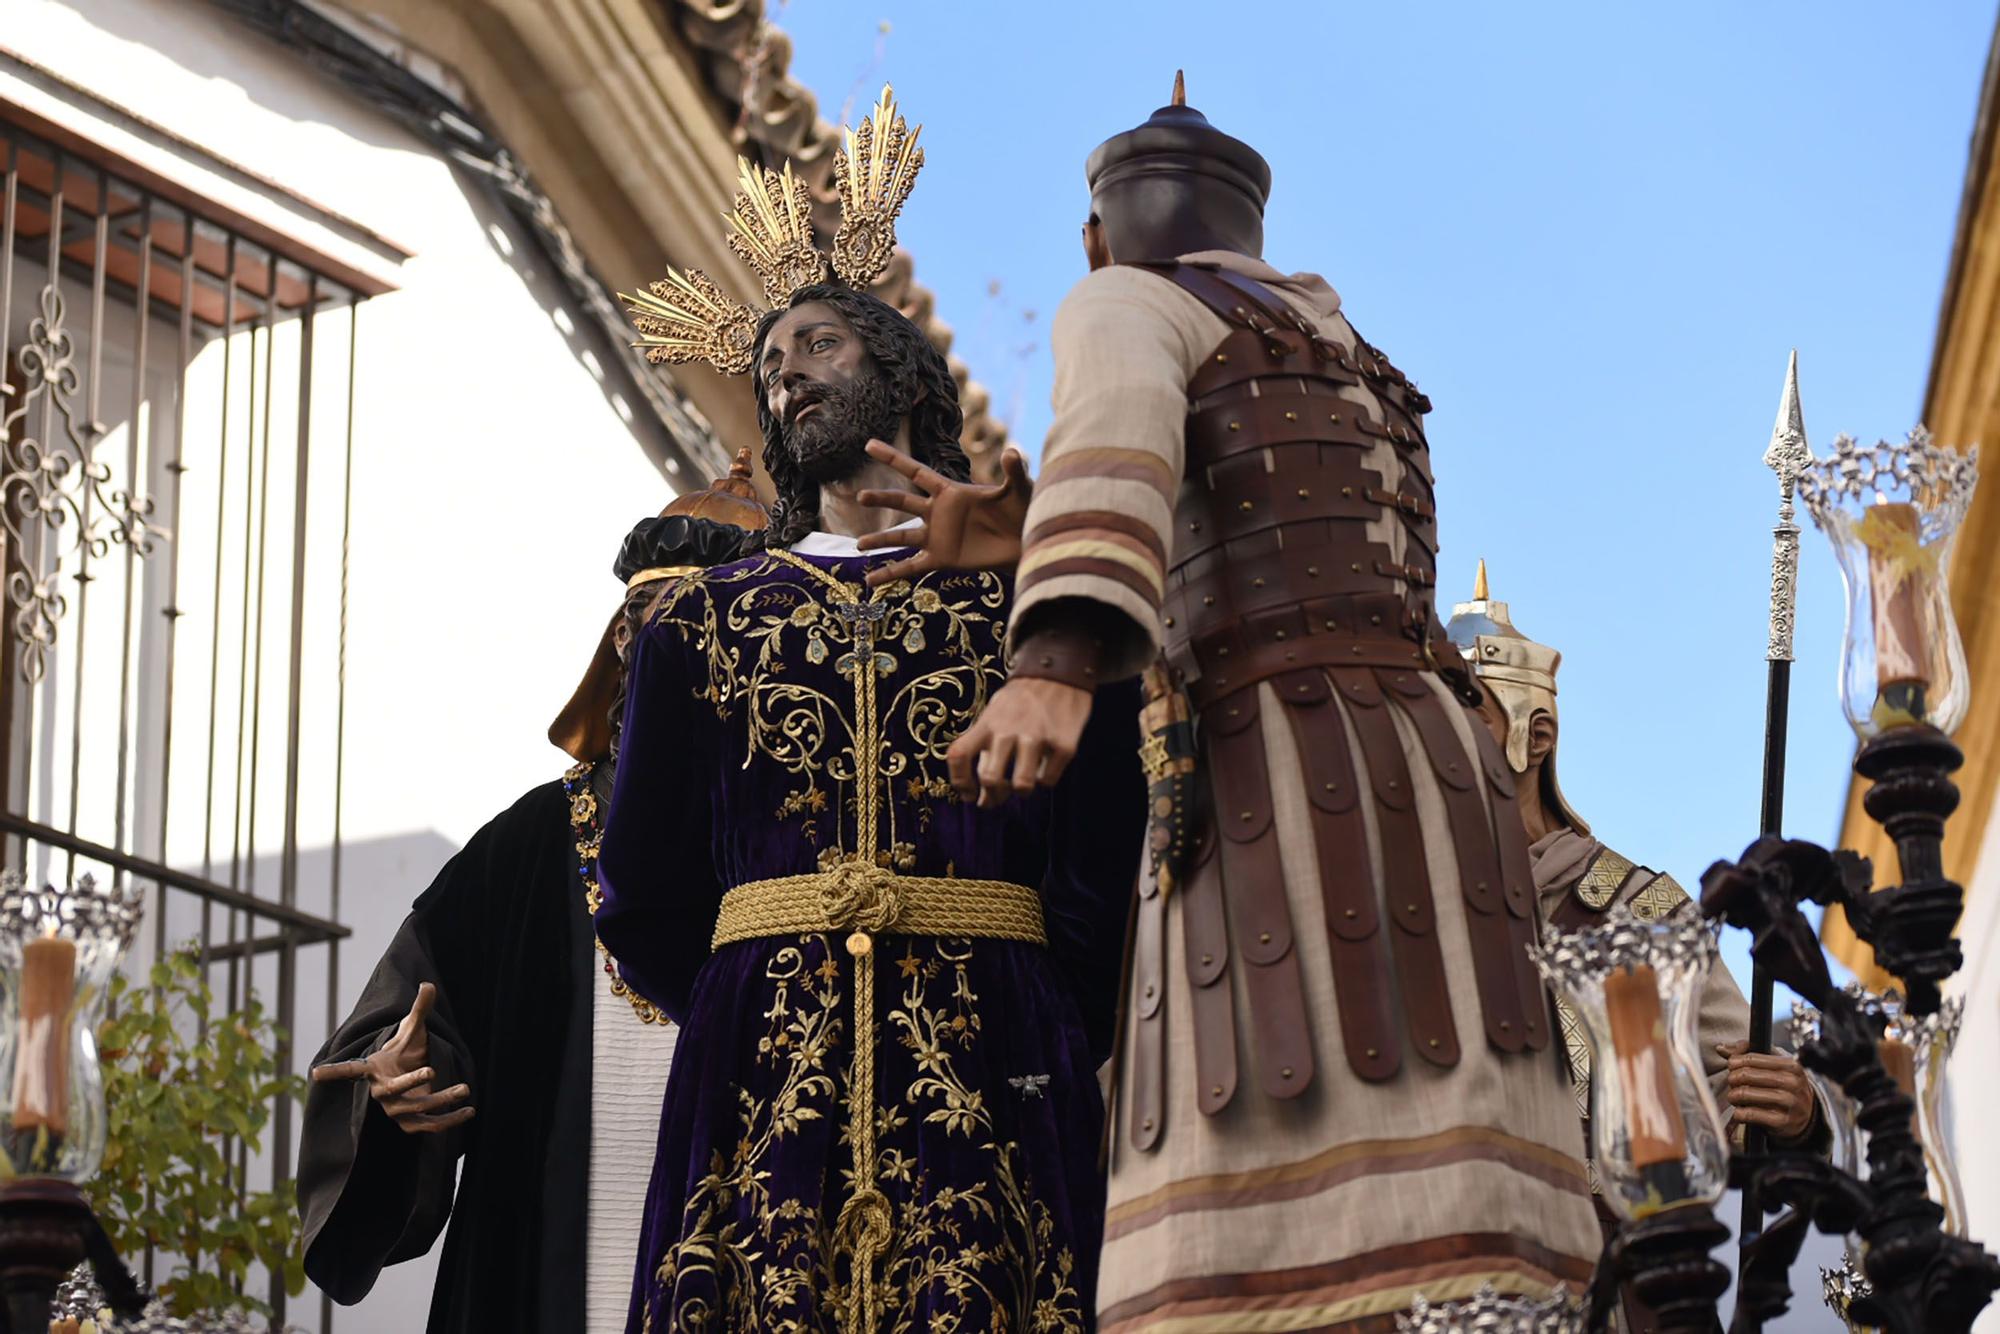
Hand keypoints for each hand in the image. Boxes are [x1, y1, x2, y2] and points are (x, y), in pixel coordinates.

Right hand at [311, 982, 473, 1134]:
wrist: (407, 1082)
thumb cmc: (404, 1054)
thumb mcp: (410, 1031)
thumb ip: (419, 1010)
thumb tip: (428, 984)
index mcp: (373, 1069)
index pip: (351, 1069)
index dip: (334, 1071)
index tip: (315, 1073)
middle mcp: (381, 1091)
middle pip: (392, 1091)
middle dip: (410, 1081)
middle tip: (431, 1071)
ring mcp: (395, 1110)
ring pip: (415, 1109)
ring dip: (440, 1101)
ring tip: (465, 1088)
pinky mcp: (411, 1123)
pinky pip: (429, 1126)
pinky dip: (449, 1120)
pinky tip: (469, 1112)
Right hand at [854, 441, 1032, 588]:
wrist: (1025, 544)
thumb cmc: (1022, 512)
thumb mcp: (1018, 490)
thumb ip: (1013, 472)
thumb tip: (1012, 452)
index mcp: (950, 492)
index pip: (915, 471)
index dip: (893, 458)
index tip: (870, 445)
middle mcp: (938, 513)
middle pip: (902, 502)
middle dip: (881, 499)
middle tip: (860, 496)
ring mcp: (937, 537)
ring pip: (901, 538)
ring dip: (880, 541)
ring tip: (859, 543)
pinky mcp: (941, 559)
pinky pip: (910, 567)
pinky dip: (890, 574)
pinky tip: (871, 581)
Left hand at [946, 678, 1092, 806]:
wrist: (1060, 672)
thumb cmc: (1022, 700)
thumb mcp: (995, 714)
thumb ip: (985, 748)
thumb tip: (980, 793)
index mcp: (987, 723)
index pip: (959, 755)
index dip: (960, 782)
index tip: (969, 795)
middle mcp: (1009, 730)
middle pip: (990, 778)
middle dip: (993, 796)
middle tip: (998, 797)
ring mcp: (1037, 738)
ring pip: (1021, 786)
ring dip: (1020, 792)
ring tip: (1023, 784)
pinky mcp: (1064, 746)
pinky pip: (1048, 781)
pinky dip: (1044, 780)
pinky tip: (1044, 768)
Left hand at [1717, 1040, 1815, 1143]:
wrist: (1806, 1115)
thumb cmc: (1784, 1086)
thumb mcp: (1775, 1066)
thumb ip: (1748, 1054)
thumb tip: (1721, 1048)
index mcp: (1791, 1066)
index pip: (1751, 1059)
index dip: (1735, 1063)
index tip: (1731, 1067)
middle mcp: (1792, 1083)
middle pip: (1746, 1075)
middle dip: (1732, 1079)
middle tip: (1732, 1084)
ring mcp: (1789, 1103)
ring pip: (1745, 1094)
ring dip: (1733, 1096)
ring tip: (1734, 1097)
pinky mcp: (1782, 1121)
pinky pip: (1749, 1114)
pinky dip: (1739, 1113)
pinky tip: (1741, 1112)